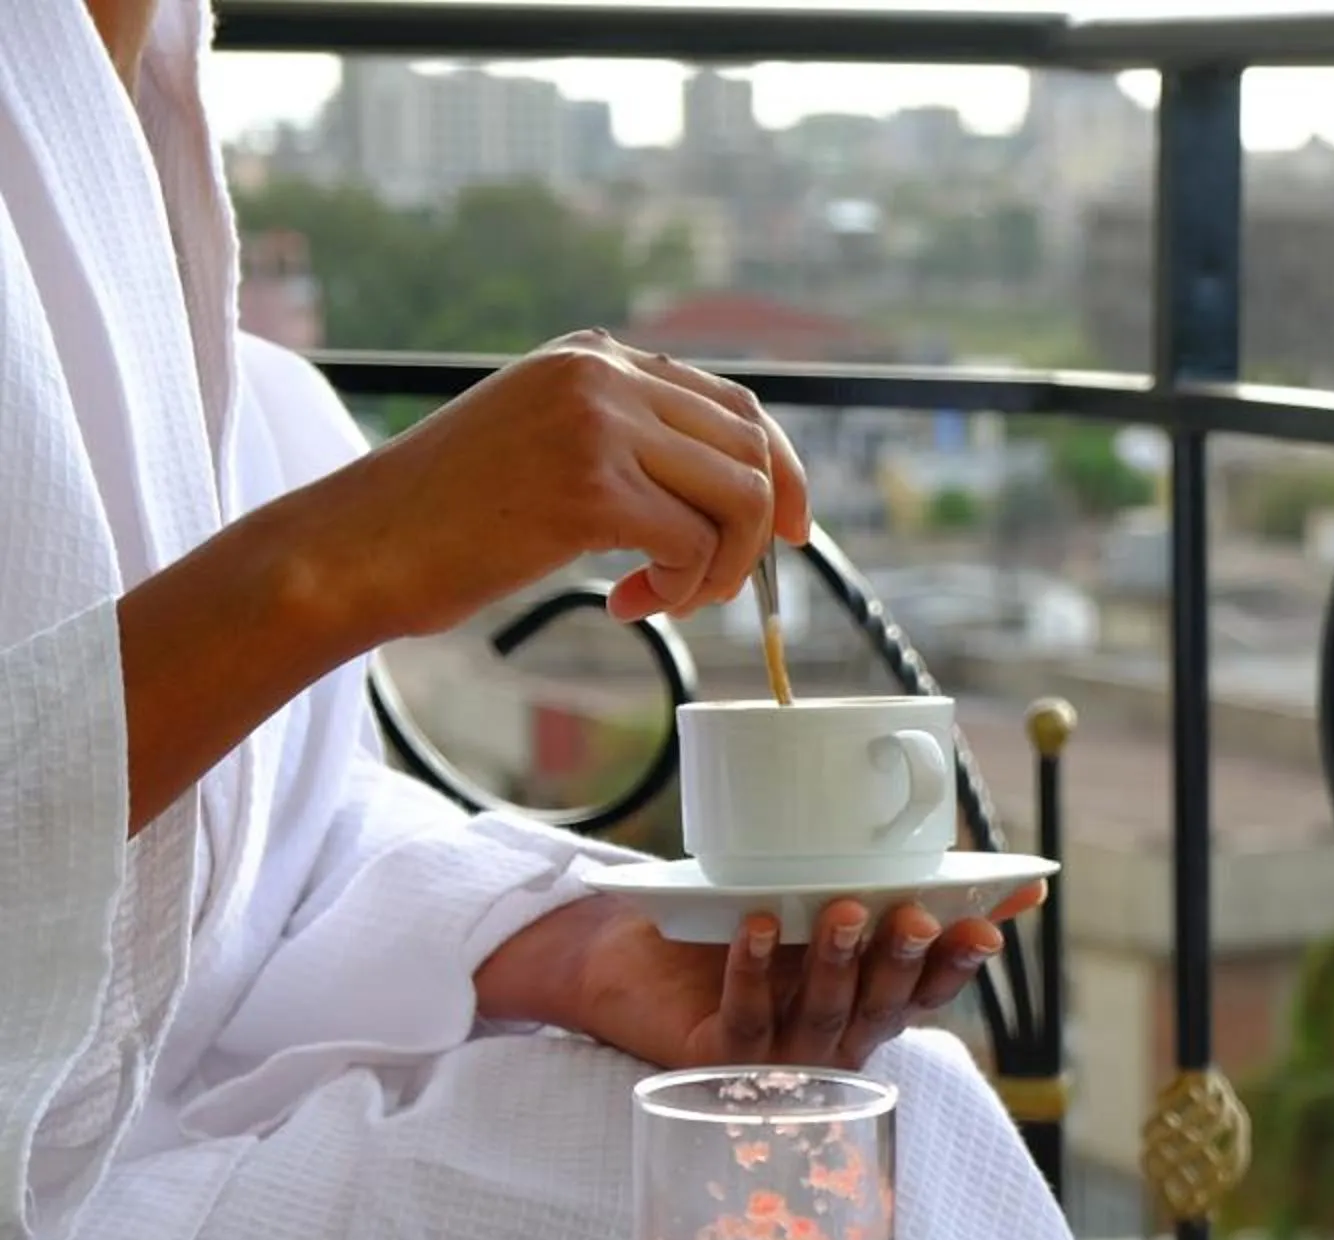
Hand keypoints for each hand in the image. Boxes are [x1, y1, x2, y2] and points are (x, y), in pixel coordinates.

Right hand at [293, 330, 811, 653]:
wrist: (355, 546)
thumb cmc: (446, 516)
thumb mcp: (547, 444)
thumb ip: (630, 441)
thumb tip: (744, 486)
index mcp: (594, 356)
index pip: (737, 402)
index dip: (782, 472)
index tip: (793, 531)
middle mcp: (601, 373)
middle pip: (753, 450)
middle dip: (755, 533)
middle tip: (708, 587)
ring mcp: (596, 423)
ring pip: (740, 498)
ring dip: (720, 567)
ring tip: (667, 598)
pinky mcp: (590, 487)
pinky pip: (695, 543)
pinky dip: (683, 588)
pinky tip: (634, 604)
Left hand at [476, 885, 1046, 1071]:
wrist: (631, 964)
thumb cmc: (740, 932)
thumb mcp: (822, 907)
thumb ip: (894, 895)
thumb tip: (1017, 883)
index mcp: (866, 1008)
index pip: (928, 993)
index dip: (958, 965)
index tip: (984, 929)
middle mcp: (833, 1040)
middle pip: (881, 1008)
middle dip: (901, 963)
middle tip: (913, 915)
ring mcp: (779, 1058)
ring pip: (821, 1016)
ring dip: (834, 964)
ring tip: (841, 910)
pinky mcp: (719, 1061)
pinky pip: (744, 1017)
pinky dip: (752, 971)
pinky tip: (758, 927)